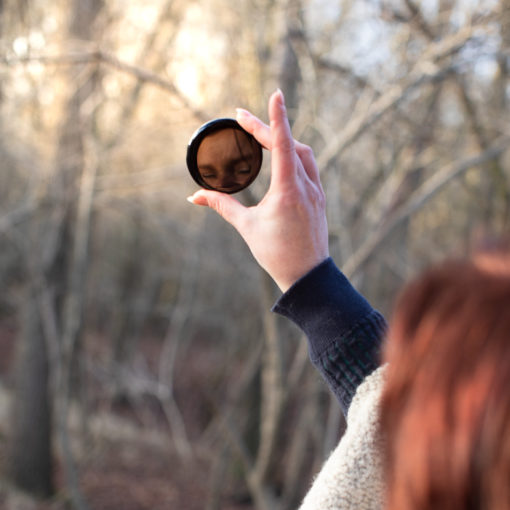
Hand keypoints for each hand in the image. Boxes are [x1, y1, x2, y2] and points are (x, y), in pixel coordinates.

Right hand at [187, 90, 328, 291]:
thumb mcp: (246, 226)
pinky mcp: (319, 198)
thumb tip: (194, 196)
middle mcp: (306, 186)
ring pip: (303, 153)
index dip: (276, 117)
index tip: (275, 93)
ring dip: (284, 139)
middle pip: (289, 144)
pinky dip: (295, 154)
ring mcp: (316, 191)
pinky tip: (284, 156)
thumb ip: (222, 205)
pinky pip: (309, 166)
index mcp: (288, 190)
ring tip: (262, 135)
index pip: (283, 144)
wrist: (307, 276)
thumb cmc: (276, 253)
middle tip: (243, 118)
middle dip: (267, 128)